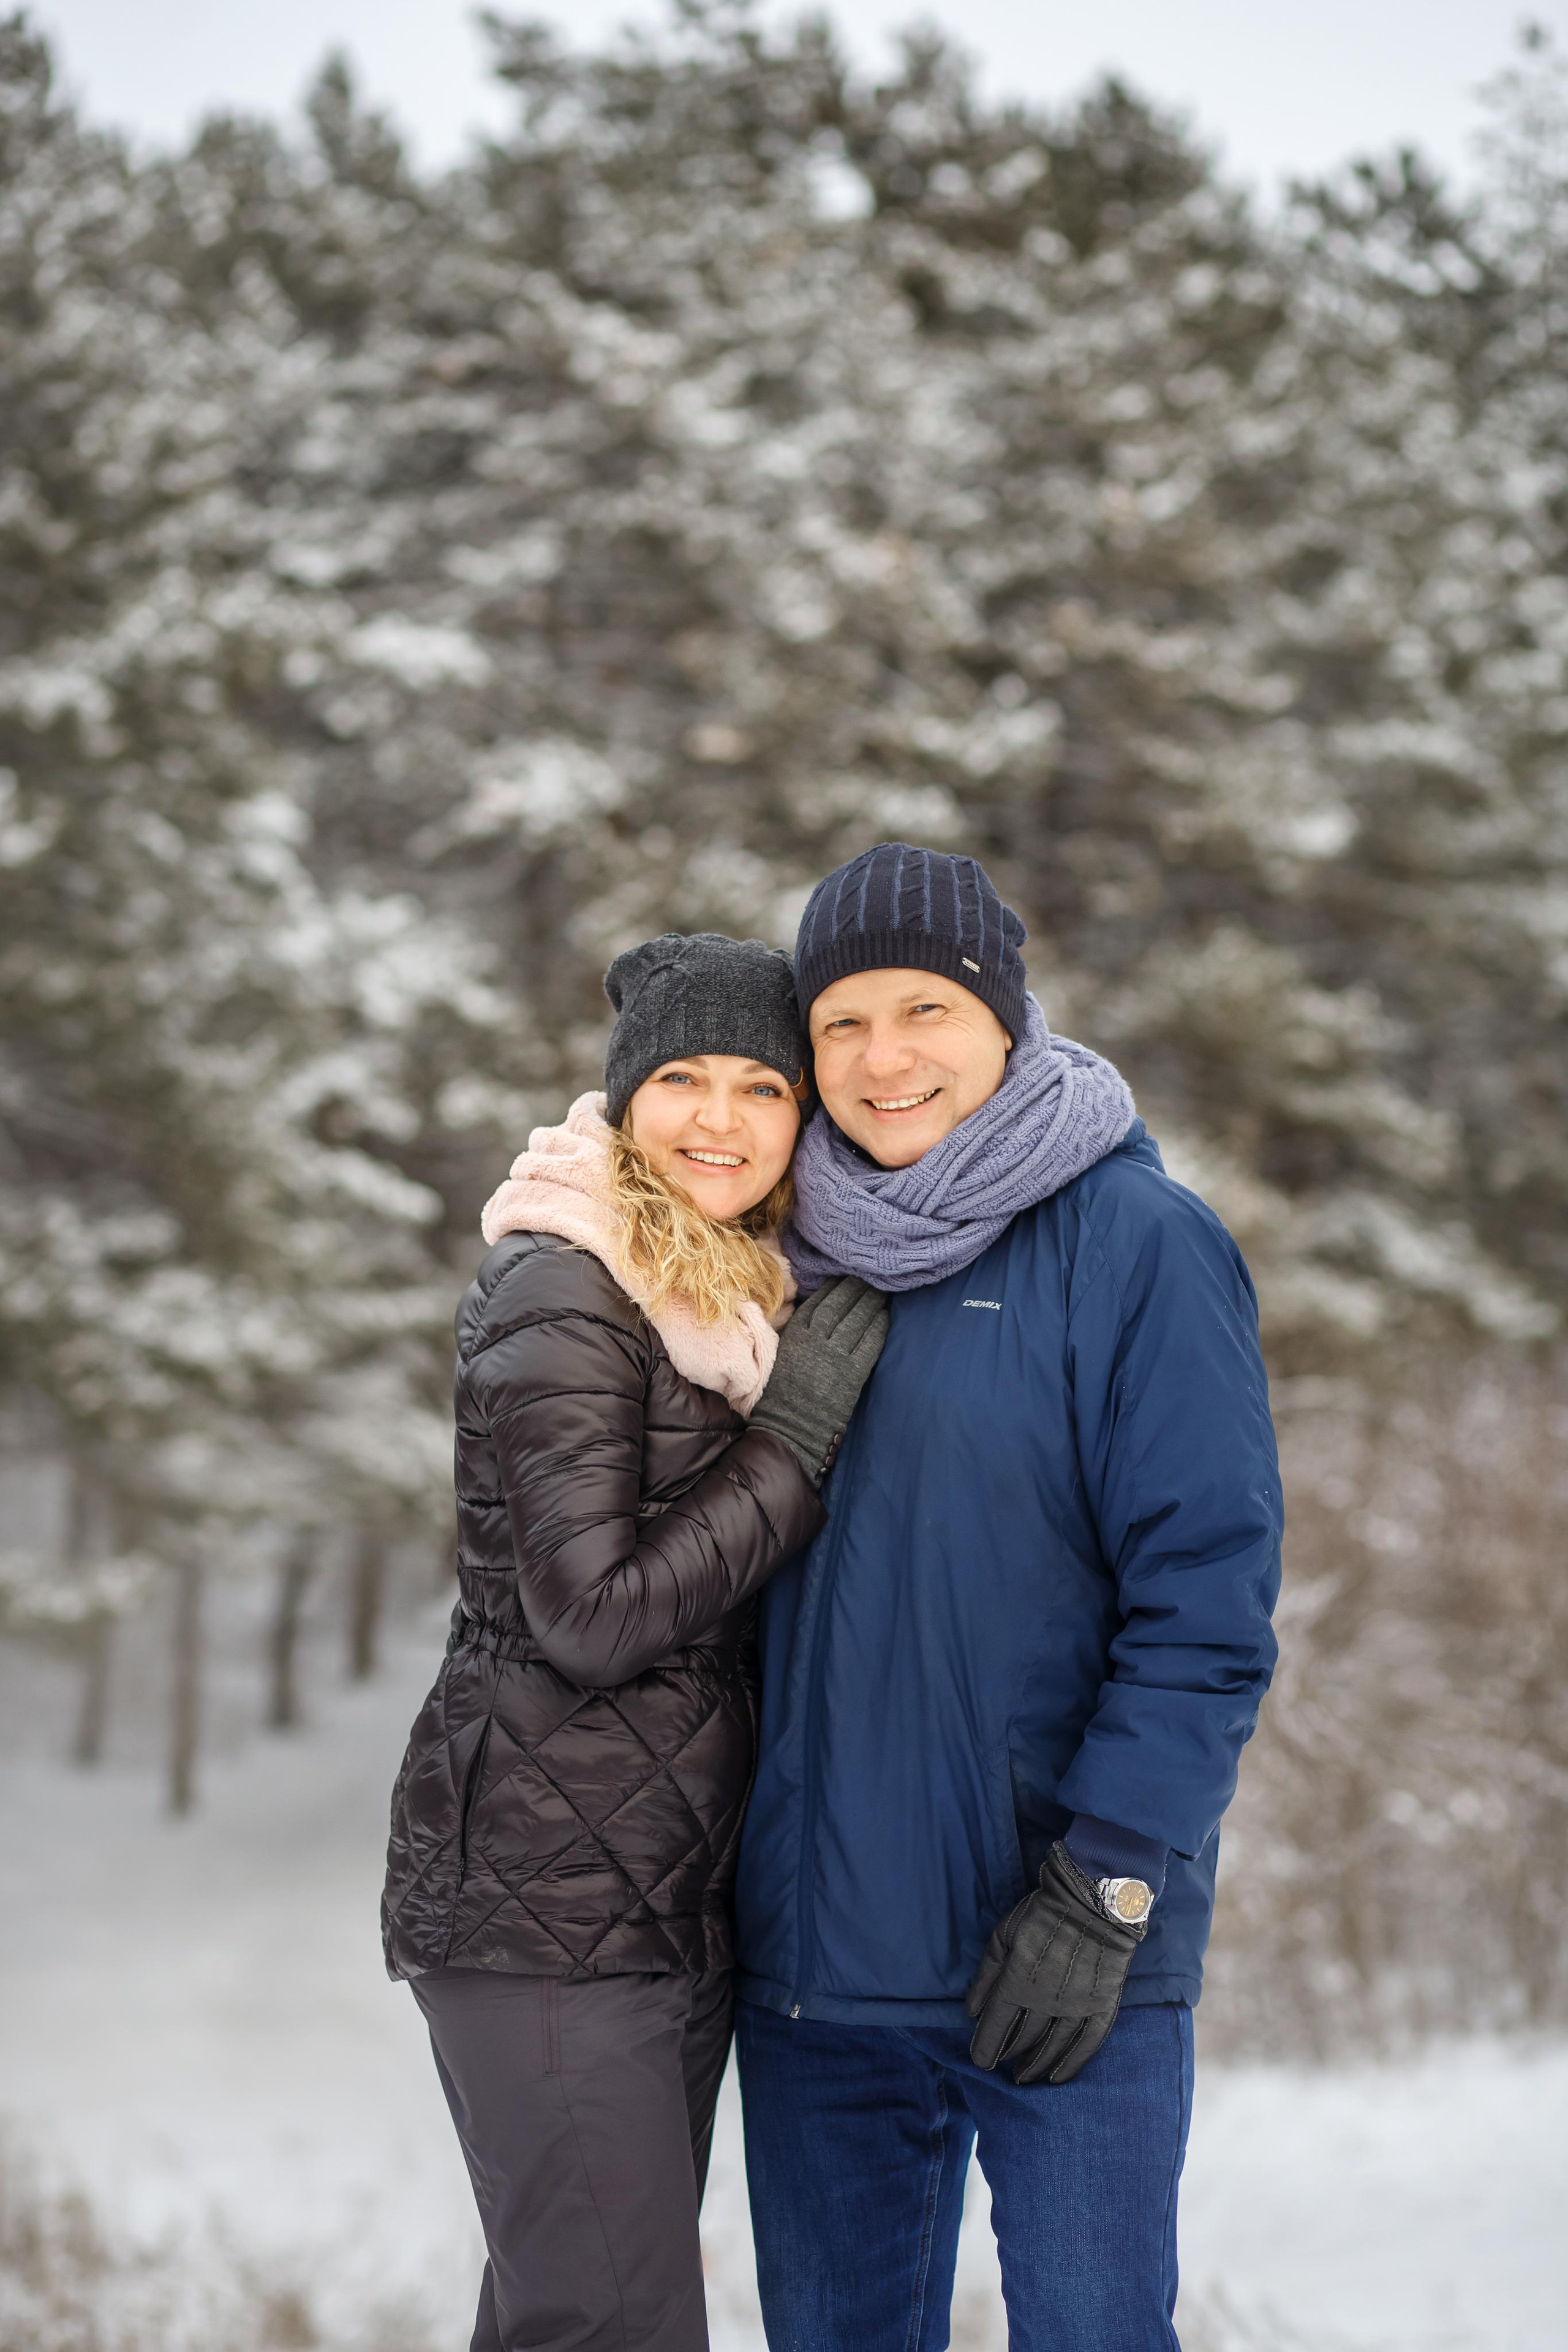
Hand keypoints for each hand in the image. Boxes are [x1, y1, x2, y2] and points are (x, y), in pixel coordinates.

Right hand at [748, 1276, 888, 1486]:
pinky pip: (869, 1344)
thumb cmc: (784, 1393)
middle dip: (856, 1290)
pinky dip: (878, 1328)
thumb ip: (798, 1332)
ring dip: (870, 1304)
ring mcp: (835, 1356)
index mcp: (796, 1334)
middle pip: (841, 1305)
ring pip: (857, 1320)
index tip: (847, 1278)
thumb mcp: (784, 1353)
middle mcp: (815, 1340)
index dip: (836, 1288)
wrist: (790, 1426)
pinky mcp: (852, 1373)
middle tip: (870, 1279)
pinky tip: (884, 1318)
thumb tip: (817, 1311)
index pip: (820, 1301)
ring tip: (880, 1293)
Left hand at [965, 1840, 1146, 2085]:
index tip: (980, 2060)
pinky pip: (1087, 2044)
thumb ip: (986, 1975)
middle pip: (1024, 2040)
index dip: (985, 2047)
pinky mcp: (1102, 2006)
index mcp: (1017, 1982)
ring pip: (1052, 2047)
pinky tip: (1059, 2077)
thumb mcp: (1003, 1935)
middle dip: (1011, 2055)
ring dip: (1037, 2065)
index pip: (996, 2026)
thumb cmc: (1041, 1915)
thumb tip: (971, 2012)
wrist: (1092, 1900)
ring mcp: (1076, 2006)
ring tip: (1026, 2076)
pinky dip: (1072, 2064)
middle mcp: (1046, 2001)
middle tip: (1005, 2065)